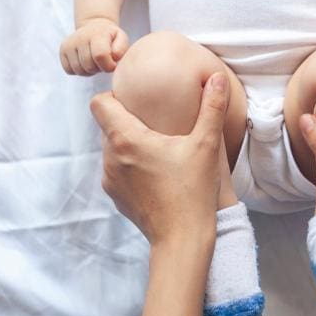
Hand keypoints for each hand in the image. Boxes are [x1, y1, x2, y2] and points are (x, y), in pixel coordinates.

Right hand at [60, 17, 130, 74]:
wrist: (93, 28)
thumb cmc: (110, 37)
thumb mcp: (121, 38)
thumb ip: (122, 48)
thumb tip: (114, 57)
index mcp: (97, 34)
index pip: (100, 55)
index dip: (108, 65)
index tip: (112, 64)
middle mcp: (80, 37)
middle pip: (89, 66)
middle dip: (99, 68)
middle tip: (103, 62)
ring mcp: (69, 44)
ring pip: (79, 70)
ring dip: (89, 71)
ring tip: (95, 62)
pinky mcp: (62, 50)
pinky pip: (69, 70)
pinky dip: (79, 70)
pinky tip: (85, 62)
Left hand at [89, 73, 229, 246]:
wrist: (182, 239)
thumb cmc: (193, 190)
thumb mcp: (206, 145)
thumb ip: (211, 107)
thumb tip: (216, 77)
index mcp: (126, 139)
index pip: (99, 103)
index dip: (113, 96)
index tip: (134, 98)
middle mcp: (110, 157)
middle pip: (107, 126)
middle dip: (127, 121)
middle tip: (155, 122)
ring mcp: (110, 179)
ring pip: (111, 149)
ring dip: (129, 145)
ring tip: (157, 149)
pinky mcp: (115, 197)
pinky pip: (116, 170)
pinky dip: (130, 166)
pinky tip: (155, 173)